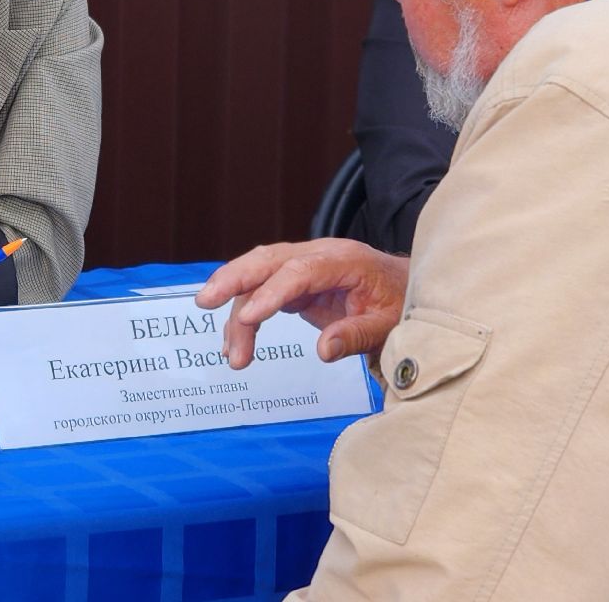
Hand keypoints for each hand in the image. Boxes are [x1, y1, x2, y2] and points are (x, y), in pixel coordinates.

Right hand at [195, 238, 408, 368]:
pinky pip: (261, 291)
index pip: (300, 271)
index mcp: (344, 259)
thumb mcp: (388, 324)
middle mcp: (318, 255)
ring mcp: (303, 264)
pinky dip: (245, 315)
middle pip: (267, 260)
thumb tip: (323, 350)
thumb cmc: (399, 302)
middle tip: (205, 302)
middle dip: (232, 279)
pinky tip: (235, 343)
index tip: (248, 319)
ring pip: (257, 276)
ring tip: (231, 354)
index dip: (271, 293)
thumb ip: (357, 335)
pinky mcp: (294, 280)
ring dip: (236, 310)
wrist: (404, 288)